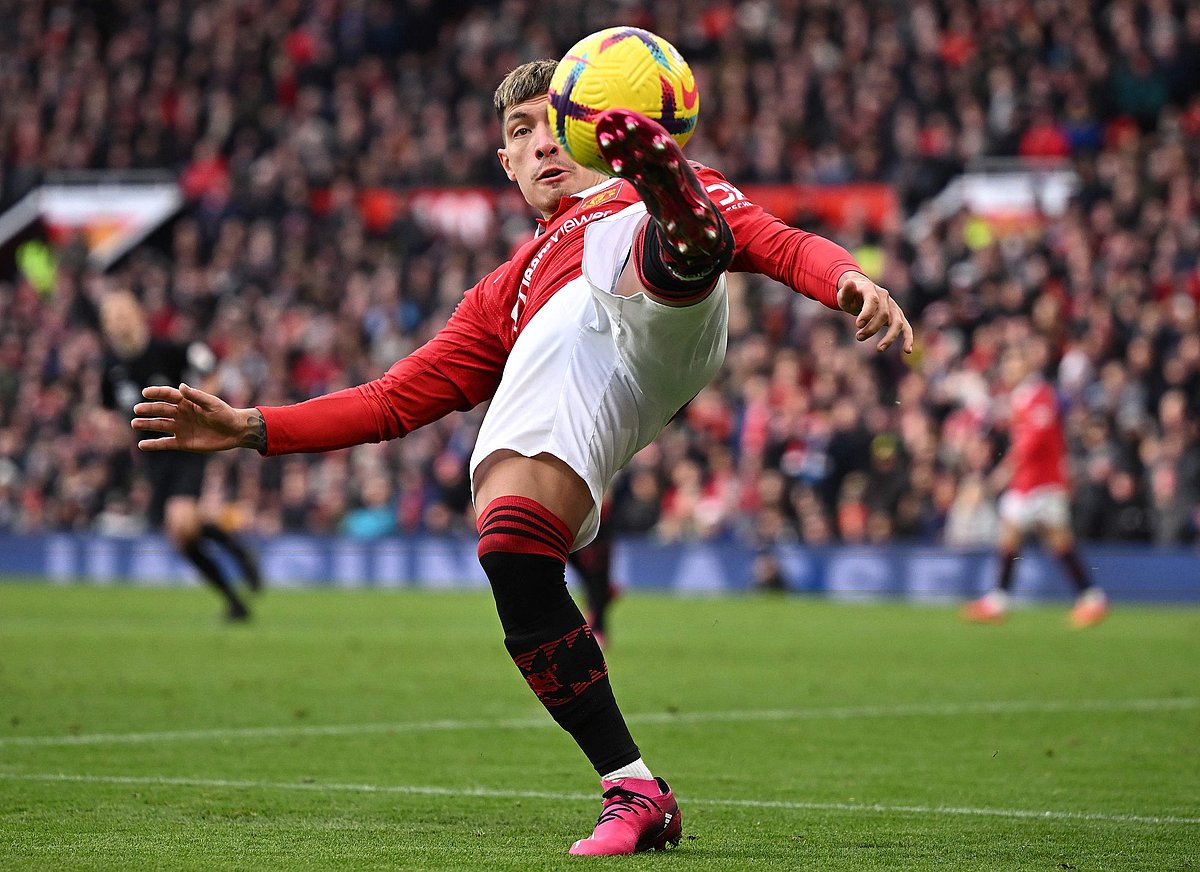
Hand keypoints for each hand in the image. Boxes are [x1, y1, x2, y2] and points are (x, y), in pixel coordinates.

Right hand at [132, 383, 265, 452]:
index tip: (145, 392)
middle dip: (149, 409)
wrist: (235, 432)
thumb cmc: (225, 414)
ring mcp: (180, 428)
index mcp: (186, 402)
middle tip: (137, 409)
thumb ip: (197, 396)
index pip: (168, 395)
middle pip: (161, 410)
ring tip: (135, 424)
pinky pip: (165, 443)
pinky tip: (142, 445)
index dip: (157, 393)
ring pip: (159, 425)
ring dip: (147, 424)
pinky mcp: (182, 442)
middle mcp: (180, 414)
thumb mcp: (213, 404)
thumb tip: (181, 387)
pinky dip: (154, 444)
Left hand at [836, 271, 913, 352]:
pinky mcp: (898, 316)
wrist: (861, 293)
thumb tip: (849, 282)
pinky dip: (908, 338)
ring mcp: (893, 306)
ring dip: (889, 337)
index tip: (857, 325)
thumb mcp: (844, 295)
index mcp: (871, 289)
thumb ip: (846, 291)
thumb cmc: (851, 296)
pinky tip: (907, 350)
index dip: (866, 313)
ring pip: (897, 322)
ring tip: (879, 349)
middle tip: (858, 337)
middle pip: (883, 314)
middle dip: (871, 328)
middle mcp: (885, 297)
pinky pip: (906, 327)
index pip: (872, 301)